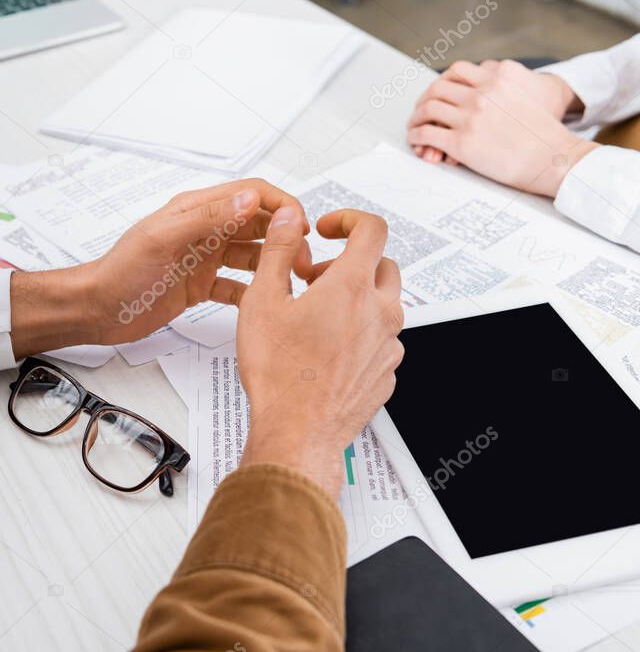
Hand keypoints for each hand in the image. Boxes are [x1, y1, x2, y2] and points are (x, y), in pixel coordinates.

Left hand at [9, 179, 311, 357]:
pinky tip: (264, 302)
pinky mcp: (200, 285)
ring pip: (251, 254)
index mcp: (196, 210)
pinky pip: (235, 285)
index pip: (251, 193)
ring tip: (291, 282)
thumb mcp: (164, 241)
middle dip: (284, 236)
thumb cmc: (121, 273)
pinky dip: (252, 292)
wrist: (97, 309)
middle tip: (303, 261)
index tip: (302, 226)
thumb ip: (208, 219)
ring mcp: (203, 258)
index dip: (281, 204)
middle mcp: (203, 230)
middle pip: (257, 223)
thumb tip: (251, 199)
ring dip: (272, 264)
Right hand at [237, 209, 403, 495]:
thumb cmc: (279, 374)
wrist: (297, 431)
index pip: (371, 230)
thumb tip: (288, 219)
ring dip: (356, 299)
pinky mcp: (387, 373)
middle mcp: (381, 312)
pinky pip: (381, 340)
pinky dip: (360, 333)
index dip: (348, 219)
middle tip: (314, 278)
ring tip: (316, 318)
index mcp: (352, 287)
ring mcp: (388, 345)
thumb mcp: (262, 300)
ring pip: (384, 304)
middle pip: (382, 265)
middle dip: (349, 262)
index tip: (329, 228)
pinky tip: (327, 349)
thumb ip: (278, 251)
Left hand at [411, 60, 581, 163]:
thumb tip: (478, 96)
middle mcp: (482, 94)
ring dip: (416, 119)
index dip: (442, 81)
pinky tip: (417, 141)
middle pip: (438, 88)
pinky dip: (416, 137)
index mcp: (498, 79)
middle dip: (425, 100)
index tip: (437, 92)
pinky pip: (426, 134)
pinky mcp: (462, 142)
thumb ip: (500, 92)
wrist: (554, 158)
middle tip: (421, 112)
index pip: (458, 70)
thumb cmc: (542, 135)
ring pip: (427, 110)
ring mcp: (470, 118)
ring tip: (415, 128)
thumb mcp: (524, 97)